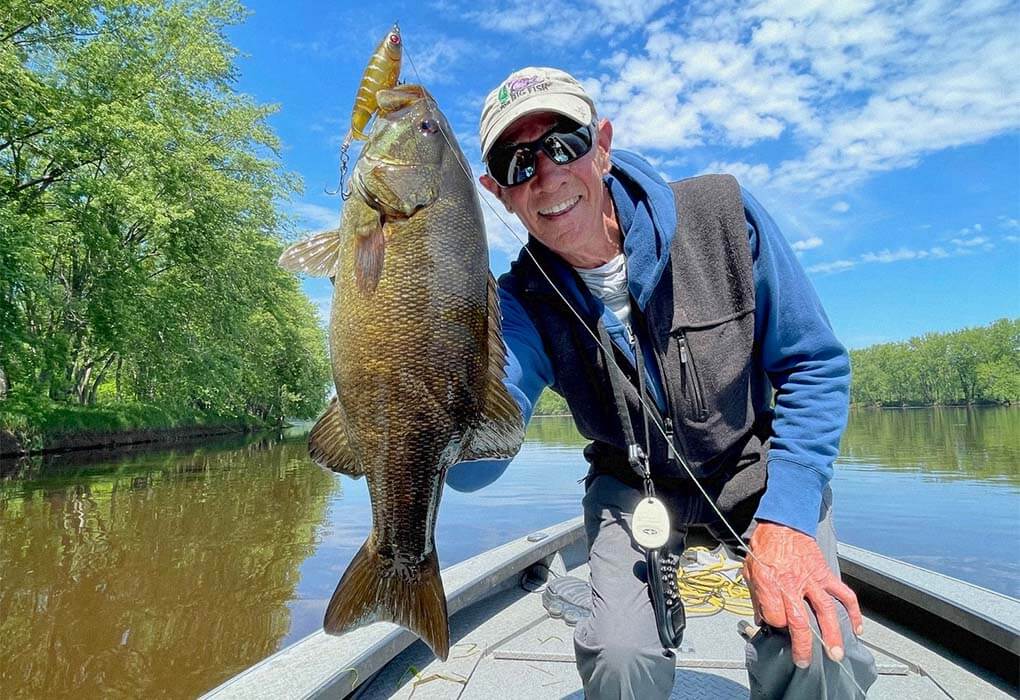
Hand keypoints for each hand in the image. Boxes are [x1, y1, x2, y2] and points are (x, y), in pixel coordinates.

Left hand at [742, 521, 863, 667]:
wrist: (782, 524)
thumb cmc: (765, 548)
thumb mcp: (750, 571)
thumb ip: (756, 598)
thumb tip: (762, 621)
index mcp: (770, 583)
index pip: (775, 616)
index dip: (775, 625)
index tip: (775, 628)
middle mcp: (792, 584)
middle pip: (800, 621)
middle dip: (804, 645)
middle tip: (805, 662)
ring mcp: (812, 580)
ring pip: (825, 611)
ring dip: (832, 634)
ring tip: (836, 653)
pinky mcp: (825, 574)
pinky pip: (843, 594)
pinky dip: (853, 611)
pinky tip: (857, 627)